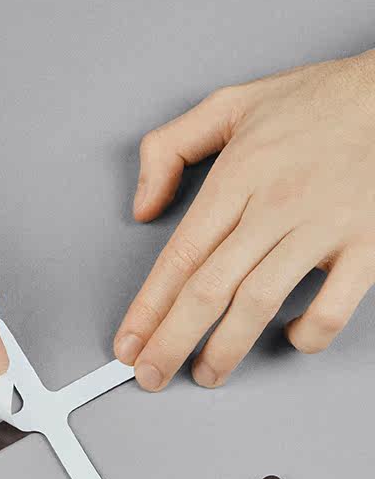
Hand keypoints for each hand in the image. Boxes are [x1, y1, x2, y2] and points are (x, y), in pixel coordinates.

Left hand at [114, 50, 374, 390]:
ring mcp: (322, 227)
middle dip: (171, 342)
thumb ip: (170, 148)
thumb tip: (142, 206)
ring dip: (226, 348)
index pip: (178, 258)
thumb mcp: (229, 106)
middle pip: (208, 290)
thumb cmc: (318, 102)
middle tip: (150, 375)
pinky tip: (291, 339)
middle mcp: (273, 206)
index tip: (128, 342)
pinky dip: (310, 332)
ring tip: (205, 375)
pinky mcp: (367, 243)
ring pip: (259, 302)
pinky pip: (335, 304)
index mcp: (236, 177)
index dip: (148, 308)